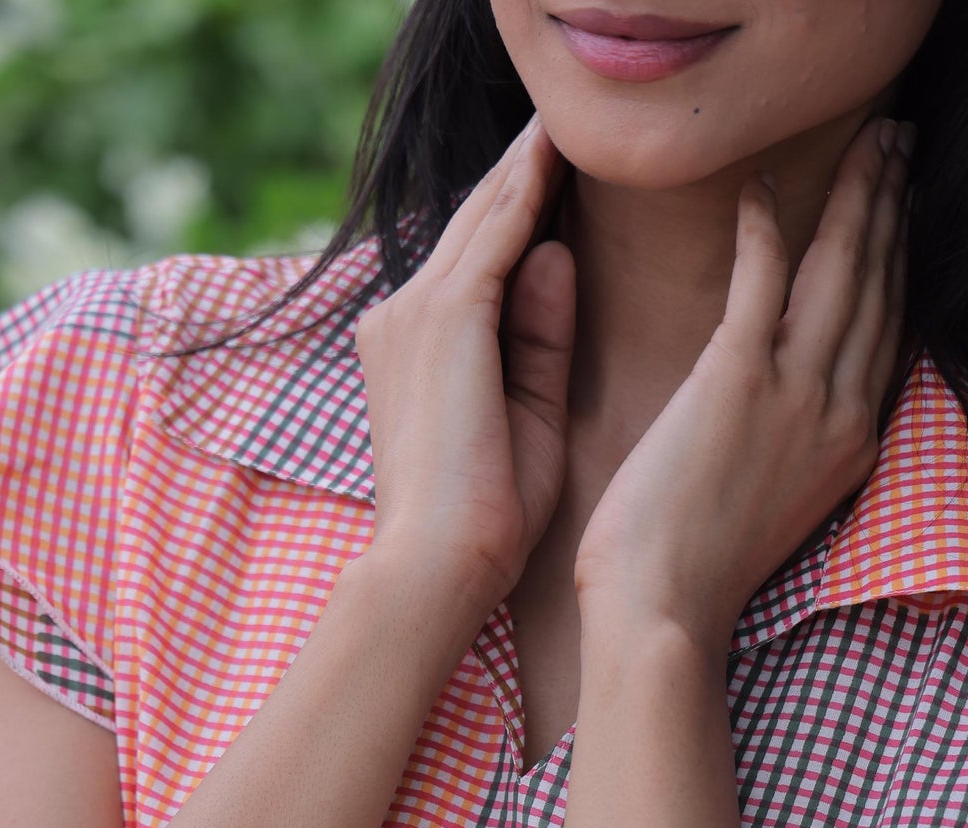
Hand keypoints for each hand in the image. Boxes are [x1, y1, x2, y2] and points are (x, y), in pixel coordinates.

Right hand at [354, 114, 575, 634]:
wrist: (437, 568)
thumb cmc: (486, 520)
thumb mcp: (527, 415)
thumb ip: (540, 336)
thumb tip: (558, 253)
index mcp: (414, 351)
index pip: (474, 264)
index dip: (516, 212)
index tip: (558, 173)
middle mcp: (402, 320)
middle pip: (474, 226)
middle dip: (519, 172)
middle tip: (562, 121)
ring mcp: (416, 314)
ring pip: (483, 219)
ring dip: (525, 164)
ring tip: (565, 118)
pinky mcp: (445, 318)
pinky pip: (496, 235)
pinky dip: (526, 190)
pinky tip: (556, 152)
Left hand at [573, 114, 913, 653]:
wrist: (663, 615)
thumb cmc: (690, 576)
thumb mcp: (769, 506)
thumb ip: (789, 447)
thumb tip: (775, 407)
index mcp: (850, 446)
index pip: (889, 332)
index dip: (900, 263)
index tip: (903, 212)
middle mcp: (839, 414)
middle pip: (882, 286)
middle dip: (894, 210)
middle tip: (898, 151)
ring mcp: (795, 395)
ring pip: (842, 270)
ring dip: (857, 198)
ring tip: (865, 147)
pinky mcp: (738, 382)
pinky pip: (764, 281)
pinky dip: (766, 229)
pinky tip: (760, 193)